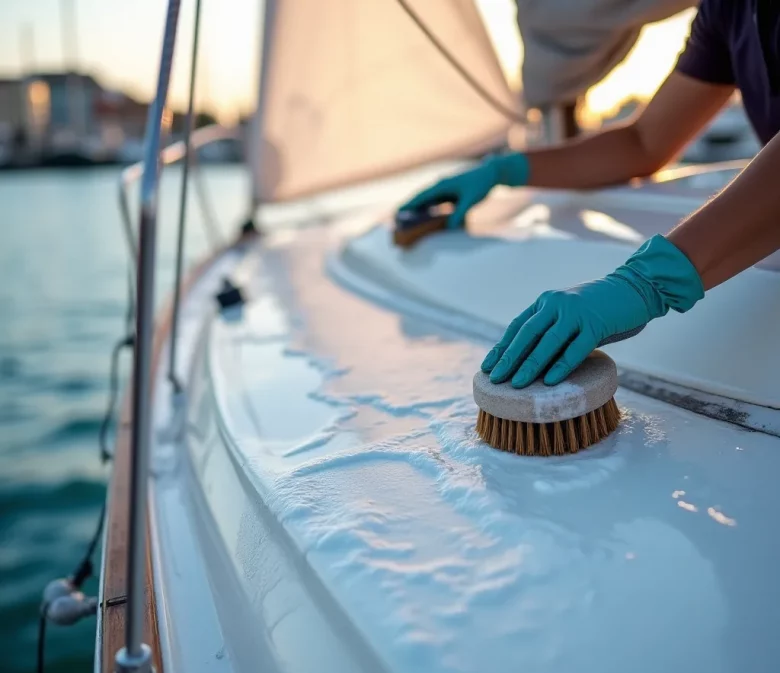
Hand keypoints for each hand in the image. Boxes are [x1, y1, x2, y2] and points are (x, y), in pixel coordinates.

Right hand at [397, 153, 529, 228]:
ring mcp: (444, 189)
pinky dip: (427, 209)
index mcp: (442, 186)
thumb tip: (449, 226)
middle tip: (396, 218)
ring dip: (417, 209)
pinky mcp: (449, 193)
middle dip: (408, 208)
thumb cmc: (481, 184)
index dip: (408, 205)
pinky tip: (423, 217)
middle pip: (420, 199)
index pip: (421, 197)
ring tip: (406, 219)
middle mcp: (440, 186)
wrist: (490, 173)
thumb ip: (459, 213)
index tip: (397, 212)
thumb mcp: (470, 200)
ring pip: (426, 201)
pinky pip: (434, 202)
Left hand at [481, 235, 704, 387]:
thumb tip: (531, 363)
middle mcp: (556, 304)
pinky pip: (576, 348)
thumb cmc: (600, 308)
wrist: (635, 287)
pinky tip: (551, 381)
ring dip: (530, 365)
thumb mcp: (569, 316)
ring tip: (517, 385)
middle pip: (526, 334)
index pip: (517, 327)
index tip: (488, 367)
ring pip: (547, 342)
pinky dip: (562, 365)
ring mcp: (576, 312)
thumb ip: (552, 332)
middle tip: (495, 379)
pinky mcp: (596, 323)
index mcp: (546, 302)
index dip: (502, 348)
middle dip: (509, 358)